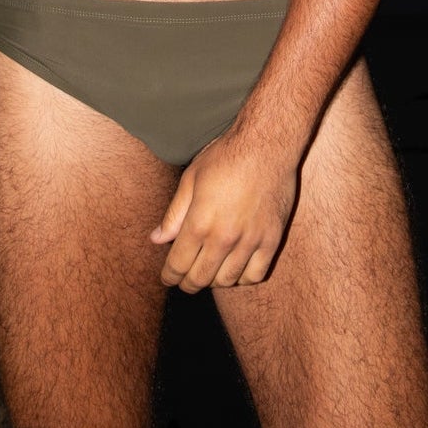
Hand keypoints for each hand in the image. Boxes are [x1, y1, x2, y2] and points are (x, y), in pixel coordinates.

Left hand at [150, 131, 297, 291]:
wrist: (266, 144)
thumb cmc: (225, 157)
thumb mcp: (191, 179)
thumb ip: (174, 214)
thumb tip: (156, 239)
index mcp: (199, 222)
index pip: (178, 265)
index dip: (170, 276)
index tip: (168, 278)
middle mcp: (224, 237)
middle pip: (200, 278)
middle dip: (188, 283)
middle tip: (185, 279)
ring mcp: (250, 241)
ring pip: (227, 280)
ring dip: (214, 281)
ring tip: (209, 271)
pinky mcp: (271, 240)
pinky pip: (255, 275)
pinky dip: (242, 278)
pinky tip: (236, 268)